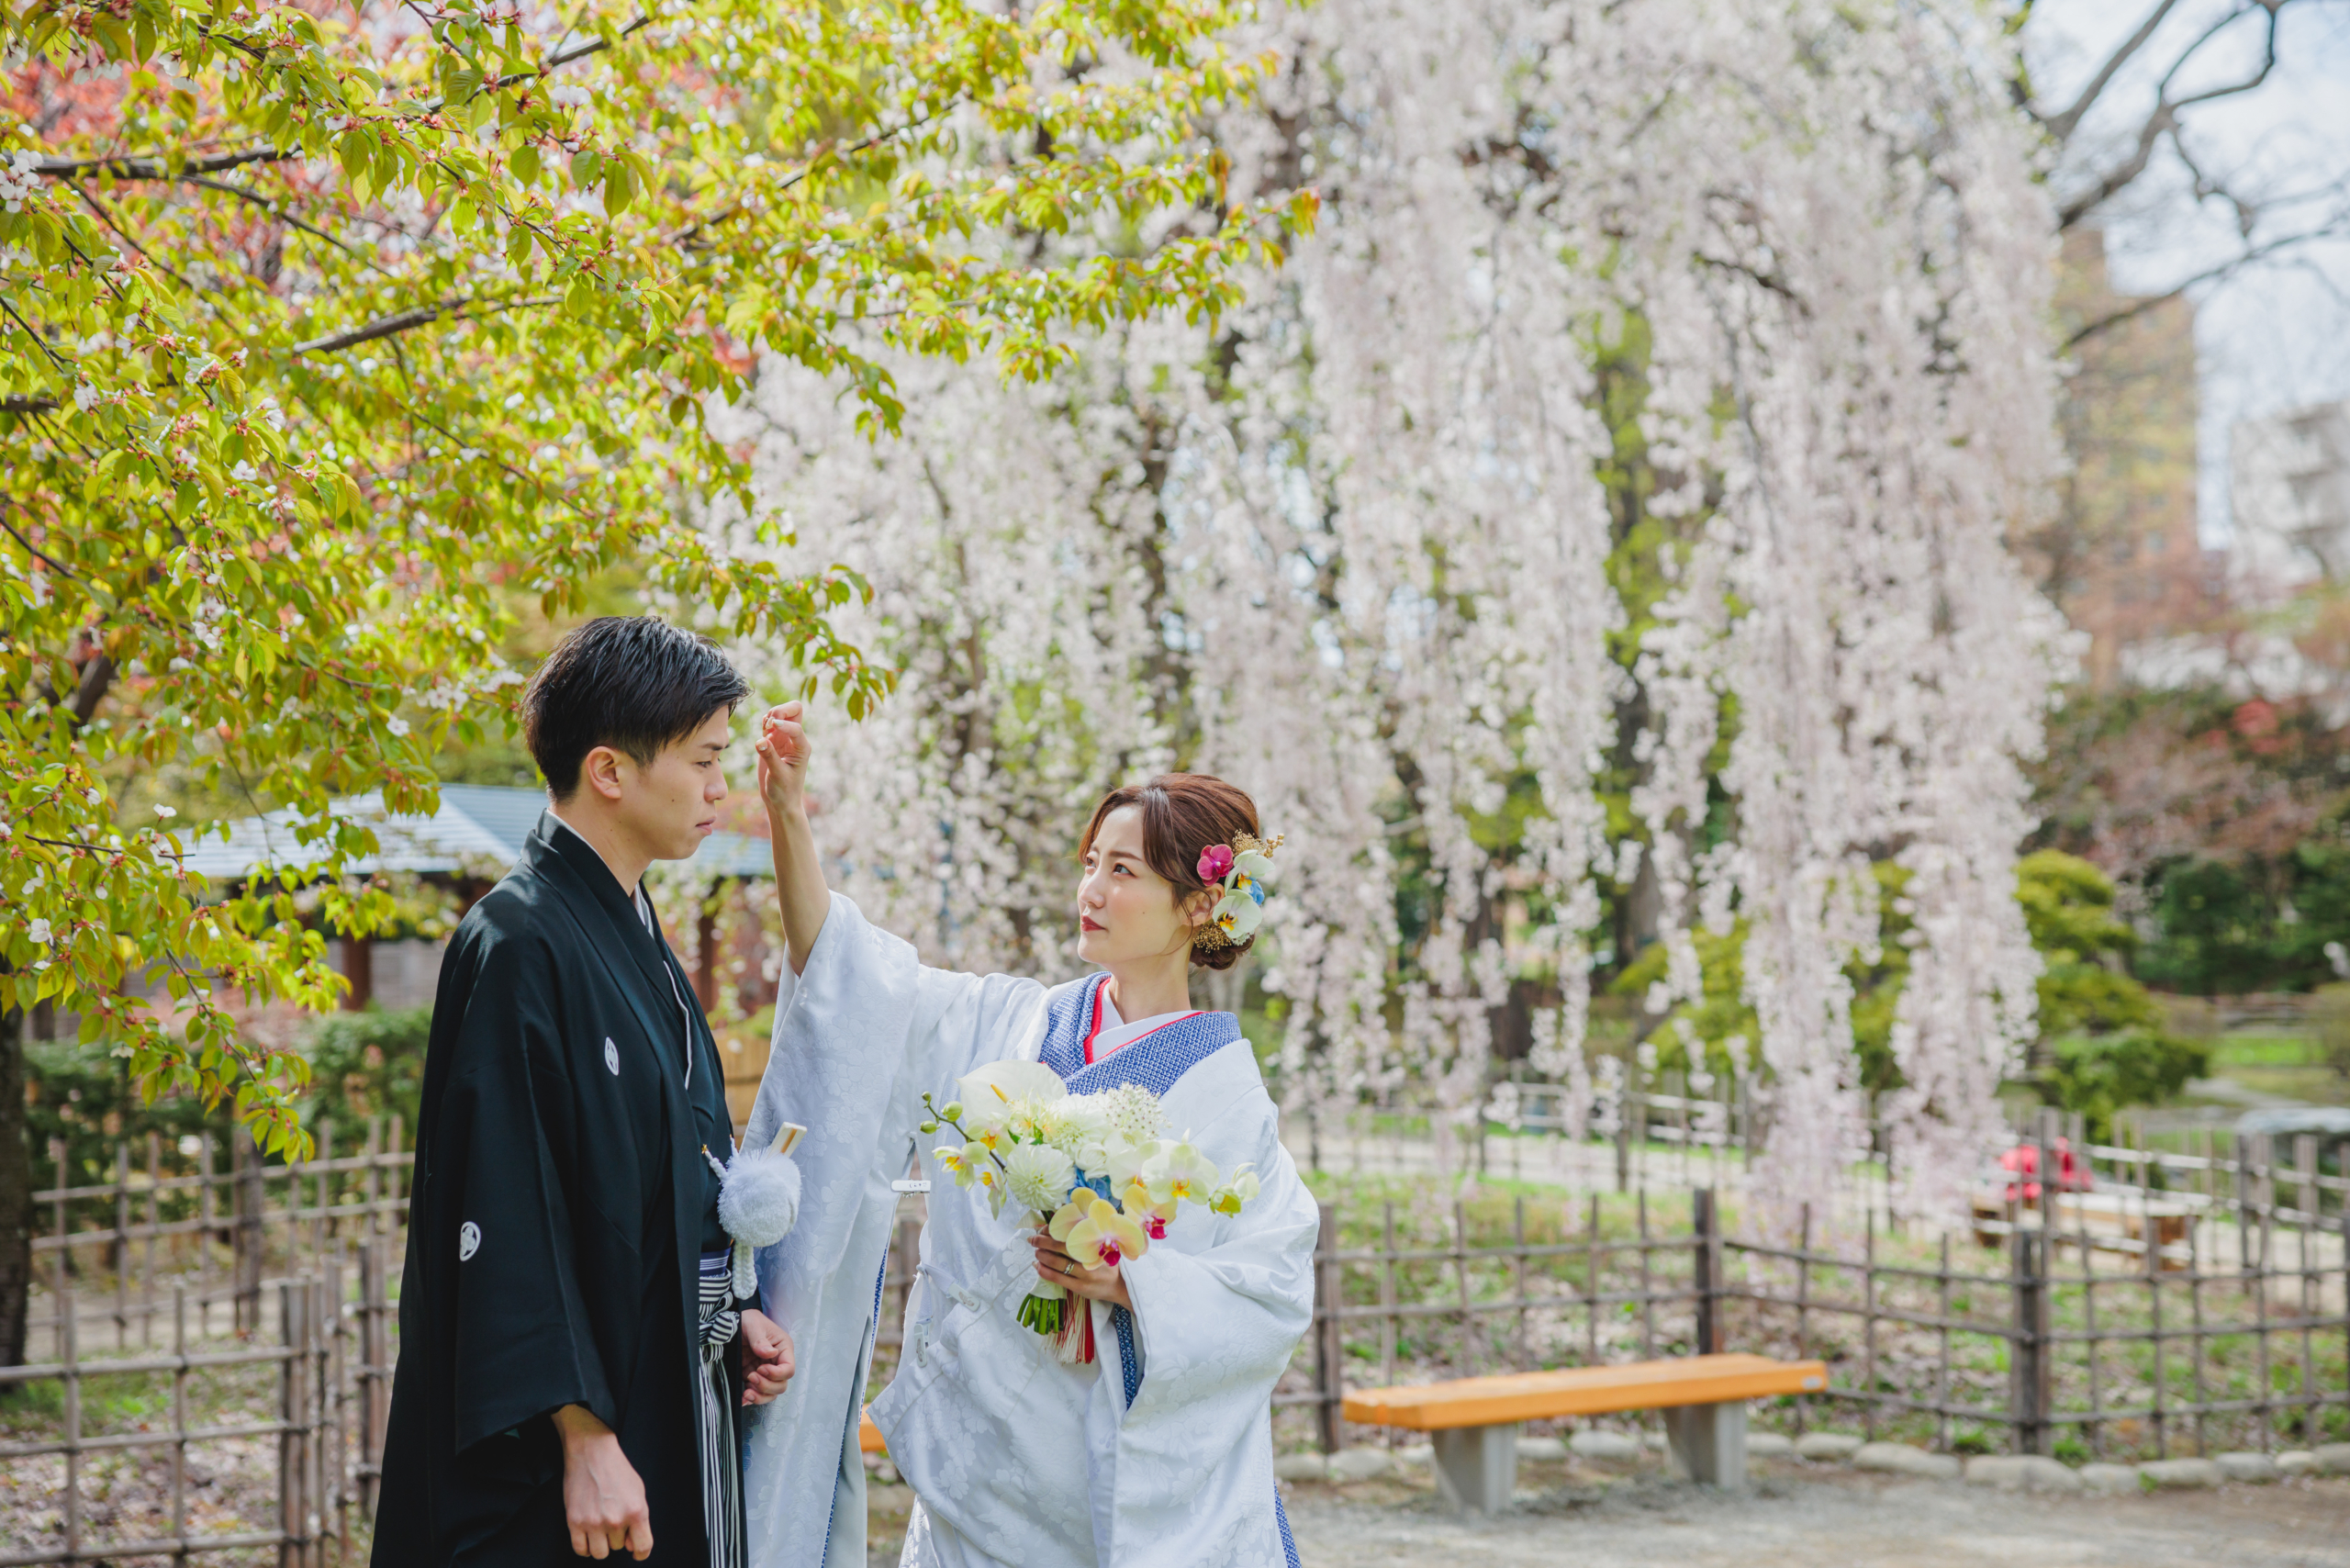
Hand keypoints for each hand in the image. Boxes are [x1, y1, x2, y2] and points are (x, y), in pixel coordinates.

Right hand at [552, 1404, 651, 1560]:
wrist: (592, 1453)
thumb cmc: (616, 1469)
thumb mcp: (639, 1491)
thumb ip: (639, 1519)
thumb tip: (631, 1544)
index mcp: (636, 1511)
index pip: (643, 1547)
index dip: (640, 1552)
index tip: (636, 1552)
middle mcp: (616, 1520)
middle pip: (618, 1547)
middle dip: (617, 1536)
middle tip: (612, 1518)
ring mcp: (594, 1522)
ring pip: (600, 1553)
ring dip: (601, 1543)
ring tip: (600, 1527)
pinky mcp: (574, 1522)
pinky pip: (580, 1550)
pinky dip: (585, 1547)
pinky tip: (588, 1536)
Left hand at [737, 1307, 794, 1406]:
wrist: (734, 1322)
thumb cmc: (749, 1320)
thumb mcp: (754, 1325)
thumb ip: (760, 1340)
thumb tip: (770, 1354)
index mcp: (783, 1349)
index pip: (789, 1369)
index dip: (776, 1374)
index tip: (761, 1368)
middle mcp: (777, 1363)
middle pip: (781, 1385)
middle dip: (766, 1386)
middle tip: (751, 1376)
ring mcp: (765, 1372)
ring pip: (771, 1393)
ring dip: (760, 1396)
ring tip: (746, 1392)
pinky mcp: (752, 1377)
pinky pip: (757, 1394)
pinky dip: (750, 1400)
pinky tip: (742, 1398)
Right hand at [753, 701, 810, 817]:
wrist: (780, 800)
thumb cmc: (784, 791)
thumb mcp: (777, 775)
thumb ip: (769, 757)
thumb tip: (760, 740)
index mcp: (802, 747)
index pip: (796, 727)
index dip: (784, 724)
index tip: (769, 728)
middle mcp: (795, 739)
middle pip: (795, 709)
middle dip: (780, 711)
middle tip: (769, 725)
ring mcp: (784, 738)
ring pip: (780, 713)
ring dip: (770, 717)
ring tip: (765, 732)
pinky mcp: (772, 741)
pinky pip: (769, 722)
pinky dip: (764, 723)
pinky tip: (762, 735)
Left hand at [1028, 1233, 1130, 1310]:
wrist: (1120, 1286)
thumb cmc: (1108, 1262)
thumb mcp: (1103, 1245)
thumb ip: (1087, 1236)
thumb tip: (1063, 1222)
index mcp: (1095, 1244)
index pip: (1070, 1233)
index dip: (1054, 1229)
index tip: (1045, 1228)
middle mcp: (1090, 1258)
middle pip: (1061, 1246)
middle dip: (1043, 1241)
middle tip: (1033, 1238)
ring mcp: (1085, 1274)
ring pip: (1058, 1263)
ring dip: (1042, 1255)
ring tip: (1036, 1251)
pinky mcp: (1080, 1288)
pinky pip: (1058, 1278)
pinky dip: (1045, 1271)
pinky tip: (1037, 1266)